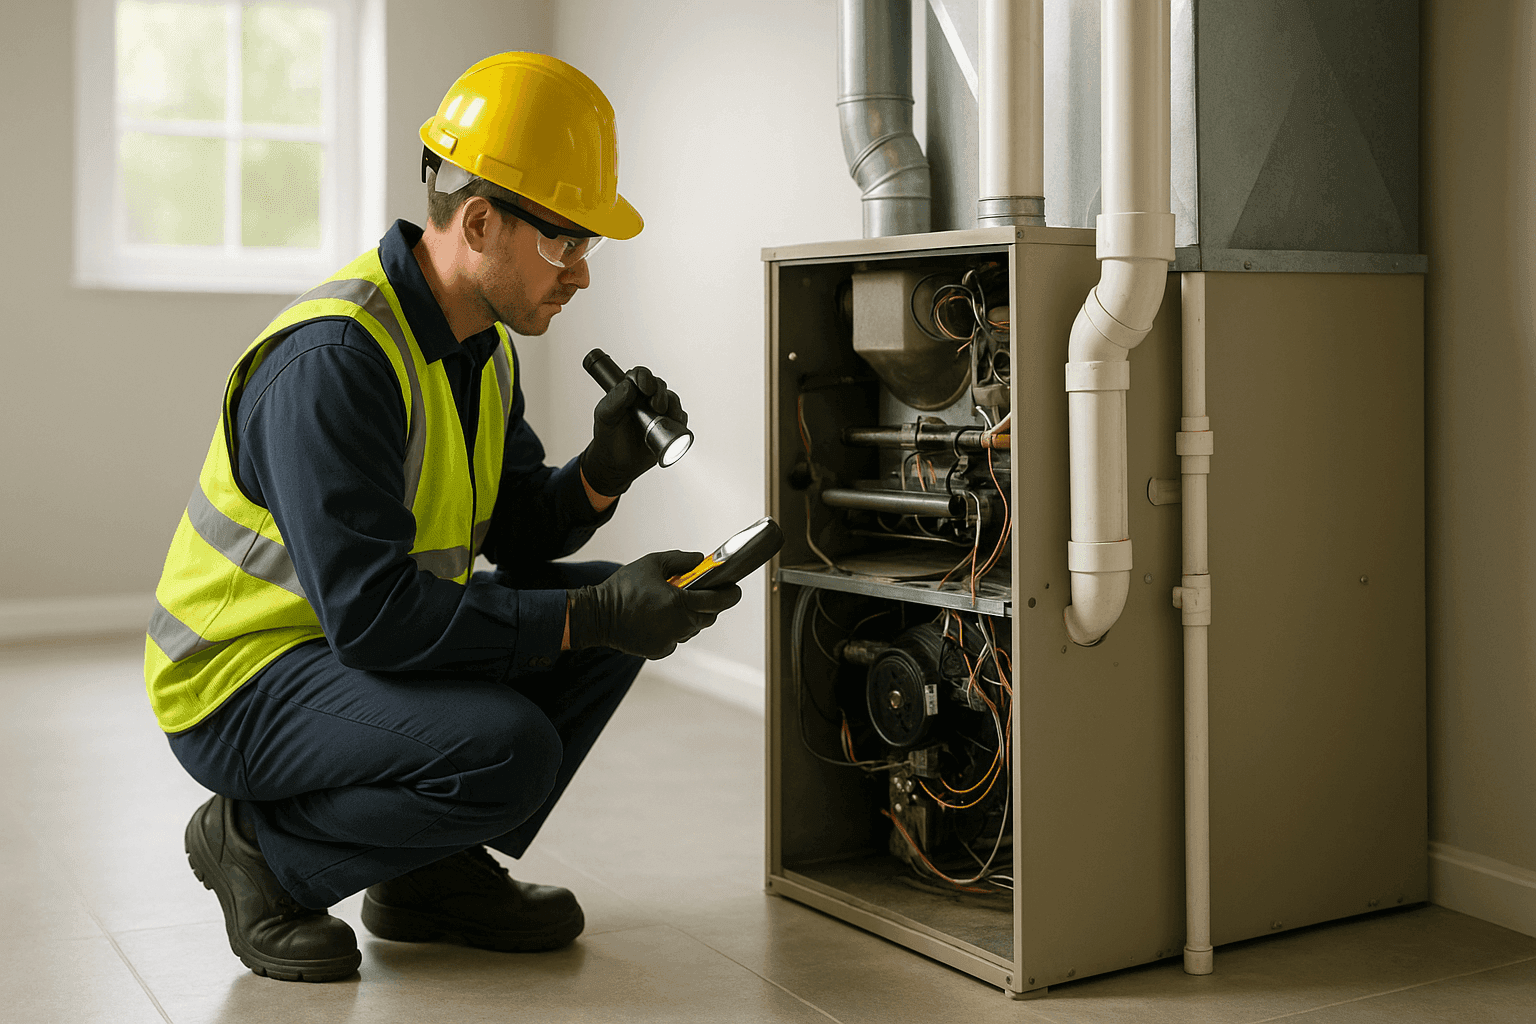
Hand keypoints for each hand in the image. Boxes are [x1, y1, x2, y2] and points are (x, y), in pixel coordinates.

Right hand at [566, 550, 741, 658]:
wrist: (596, 616)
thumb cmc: (623, 588)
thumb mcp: (652, 563)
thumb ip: (680, 560)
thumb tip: (700, 560)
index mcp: (678, 602)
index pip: (717, 600)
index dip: (730, 594)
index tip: (734, 589)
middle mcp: (678, 624)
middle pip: (708, 617)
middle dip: (710, 606)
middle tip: (702, 594)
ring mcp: (669, 640)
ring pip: (692, 629)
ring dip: (690, 617)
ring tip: (674, 604)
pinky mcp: (660, 650)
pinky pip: (676, 639)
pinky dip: (674, 629)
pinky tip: (659, 618)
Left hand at [579, 364, 686, 496]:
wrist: (617, 465)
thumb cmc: (608, 437)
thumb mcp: (605, 417)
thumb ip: (614, 400)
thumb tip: (629, 386)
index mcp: (629, 391)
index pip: (640, 375)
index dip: (645, 378)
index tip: (645, 389)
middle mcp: (645, 399)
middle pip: (659, 386)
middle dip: (660, 394)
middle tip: (656, 407)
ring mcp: (659, 412)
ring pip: (672, 400)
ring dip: (672, 406)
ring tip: (666, 417)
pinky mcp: (670, 426)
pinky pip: (680, 419)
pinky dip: (680, 421)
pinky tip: (674, 426)